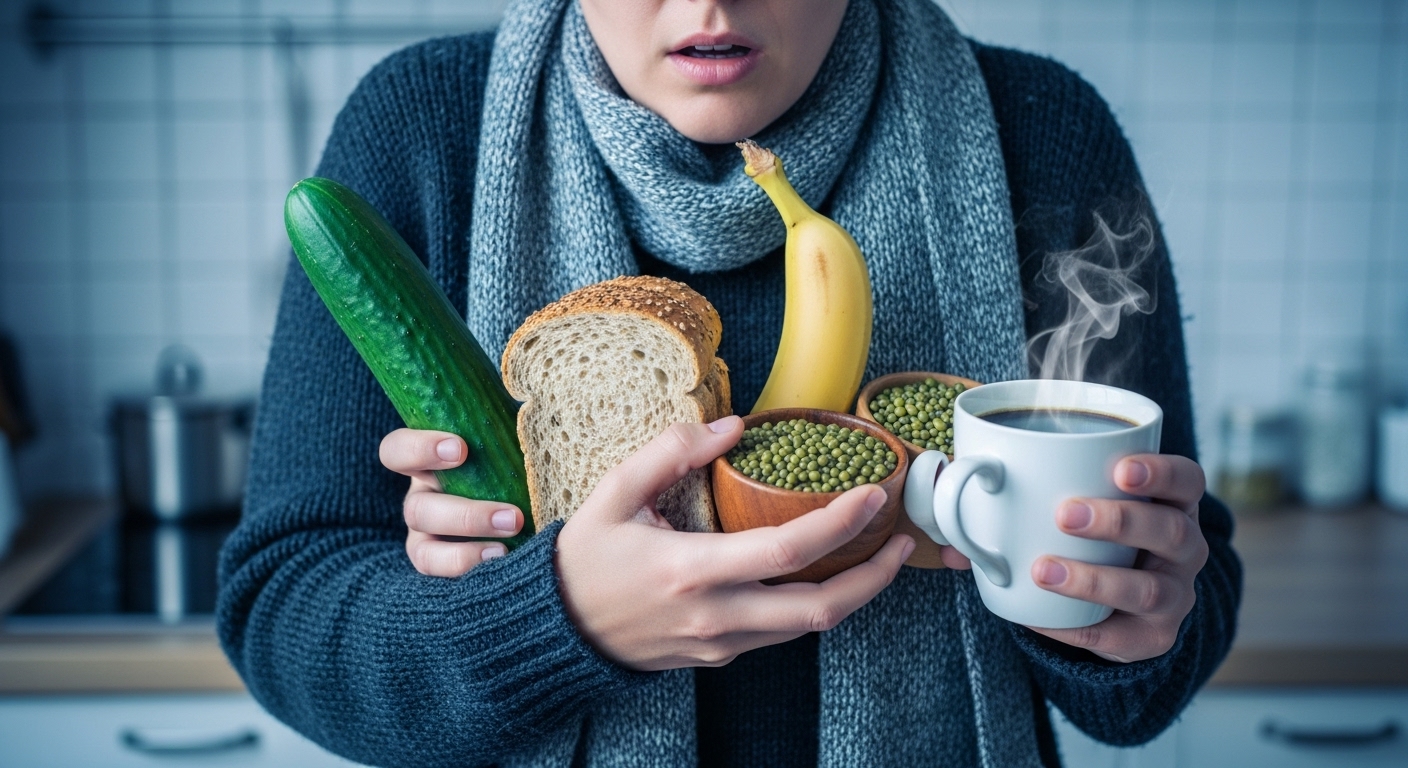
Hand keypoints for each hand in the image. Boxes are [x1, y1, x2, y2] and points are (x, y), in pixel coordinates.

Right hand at [380, 428, 524, 575]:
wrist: (534, 503)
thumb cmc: (516, 458)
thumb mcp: (508, 435)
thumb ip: (509, 419)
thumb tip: (536, 395)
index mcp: (428, 461)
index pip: (397, 451)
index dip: (418, 449)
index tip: (460, 449)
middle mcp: (422, 498)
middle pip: (419, 509)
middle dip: (464, 515)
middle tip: (513, 515)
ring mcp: (427, 537)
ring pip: (426, 549)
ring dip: (468, 550)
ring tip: (510, 547)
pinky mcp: (442, 565)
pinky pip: (440, 575)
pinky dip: (468, 571)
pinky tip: (504, 564)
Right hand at [556, 416, 914, 670]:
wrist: (557, 631)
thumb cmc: (584, 560)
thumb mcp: (613, 494)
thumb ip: (669, 452)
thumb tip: (729, 426)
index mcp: (690, 571)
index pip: (786, 552)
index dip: (838, 523)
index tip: (871, 495)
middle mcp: (714, 615)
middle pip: (819, 608)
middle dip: (872, 576)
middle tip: (901, 540)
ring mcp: (720, 643)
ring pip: (807, 627)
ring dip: (851, 592)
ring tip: (877, 553)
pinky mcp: (719, 655)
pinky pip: (780, 633)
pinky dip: (812, 603)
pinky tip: (823, 572)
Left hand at [1025, 454, 1208, 662]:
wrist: (1120, 605)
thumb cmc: (1093, 537)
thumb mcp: (1081, 505)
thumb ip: (1029, 490)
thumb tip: (959, 487)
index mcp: (1174, 504)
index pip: (1186, 480)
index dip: (1161, 472)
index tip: (1119, 469)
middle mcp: (1185, 549)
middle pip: (1171, 532)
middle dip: (1119, 522)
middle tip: (1065, 514)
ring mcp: (1175, 596)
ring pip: (1148, 590)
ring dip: (1093, 580)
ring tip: (1042, 570)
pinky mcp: (1153, 638)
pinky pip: (1115, 636)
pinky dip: (1072, 627)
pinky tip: (1036, 616)